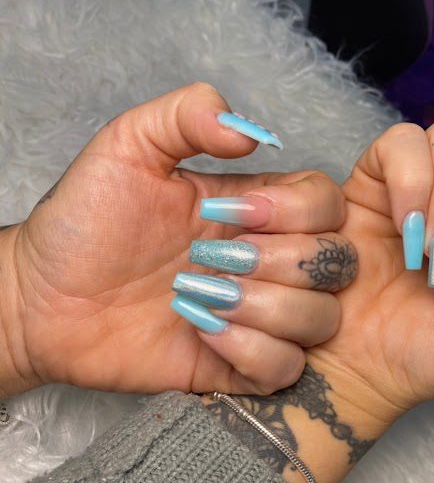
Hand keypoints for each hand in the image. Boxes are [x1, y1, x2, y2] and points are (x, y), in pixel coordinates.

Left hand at [0, 83, 351, 397]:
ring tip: (205, 299)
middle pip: (338, 262)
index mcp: (258, 209)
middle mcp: (270, 261)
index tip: (233, 213)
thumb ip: (189, 114)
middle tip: (213, 259)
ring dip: (267, 310)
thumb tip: (252, 134)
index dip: (297, 210)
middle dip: (282, 263)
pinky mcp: (239, 364)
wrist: (45, 298)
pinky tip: (204, 333)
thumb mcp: (129, 145)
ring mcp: (259, 315)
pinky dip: (254, 353)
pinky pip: (287, 369)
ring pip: (321, 319)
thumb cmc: (85, 221)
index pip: (327, 203)